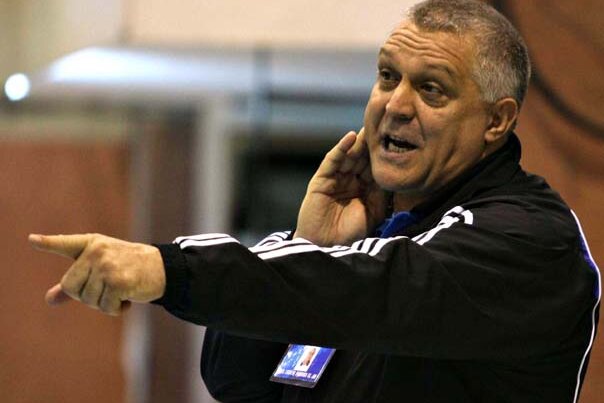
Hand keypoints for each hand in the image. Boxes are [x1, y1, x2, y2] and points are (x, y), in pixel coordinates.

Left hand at [29, 233, 165, 315]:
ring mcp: (107, 265)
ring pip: (89, 300)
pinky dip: (117, 309)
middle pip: (72, 288)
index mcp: (92, 244)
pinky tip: (129, 298)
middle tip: (110, 287)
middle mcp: (97, 252)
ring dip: (105, 303)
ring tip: (122, 290)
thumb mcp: (102, 270)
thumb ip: (76, 283)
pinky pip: (105, 307)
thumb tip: (49, 300)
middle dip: (89, 296)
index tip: (32, 240)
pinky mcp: (118, 281)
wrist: (164, 269)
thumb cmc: (132, 268)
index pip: (66, 244)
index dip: (48, 243)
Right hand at [295, 129, 386, 245]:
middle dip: (373, 142)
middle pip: (363, 157)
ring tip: (370, 126)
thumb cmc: (351, 233)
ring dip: (359, 141)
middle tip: (385, 123)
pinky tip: (350, 137)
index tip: (398, 137)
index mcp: (364, 187)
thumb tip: (396, 173)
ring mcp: (335, 178)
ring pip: (350, 155)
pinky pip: (332, 160)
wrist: (328, 247)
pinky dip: (341, 148)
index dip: (385, 153)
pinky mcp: (321, 179)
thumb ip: (383, 192)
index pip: (375, 166)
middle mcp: (350, 180)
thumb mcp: (374, 211)